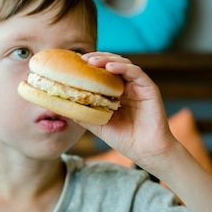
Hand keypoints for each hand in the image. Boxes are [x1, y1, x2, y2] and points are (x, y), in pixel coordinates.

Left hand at [80, 52, 176, 169]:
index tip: (75, 64)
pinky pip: (136, 72)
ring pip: (123, 64)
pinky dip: (122, 67)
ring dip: (107, 60)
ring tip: (93, 61)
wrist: (146, 151)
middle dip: (97, 59)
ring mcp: (138, 86)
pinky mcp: (149, 88)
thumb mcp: (98, 126)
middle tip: (82, 59)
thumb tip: (63, 107)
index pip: (102, 73)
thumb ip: (84, 115)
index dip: (90, 67)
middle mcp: (128, 87)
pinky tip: (110, 67)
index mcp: (116, 93)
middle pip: (112, 64)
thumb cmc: (125, 140)